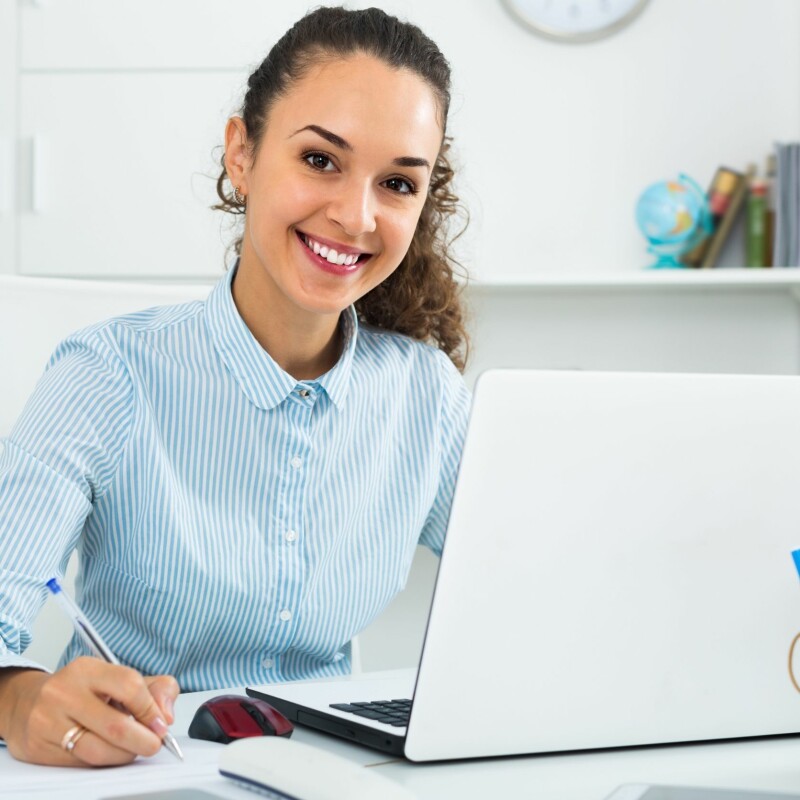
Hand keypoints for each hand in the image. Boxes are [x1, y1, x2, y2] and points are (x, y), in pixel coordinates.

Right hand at [0, 658, 179, 765]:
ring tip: (134, 750)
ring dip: (124, 755)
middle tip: (154, 744)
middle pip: (115, 725)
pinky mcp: (39, 749)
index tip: (161, 723)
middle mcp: (64, 693)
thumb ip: (156, 688)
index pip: (129, 686)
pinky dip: (104, 762)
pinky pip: (81, 763)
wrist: (29, 704)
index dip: (151, 709)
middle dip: (143, 740)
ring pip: (98, 750)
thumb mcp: (118, 677)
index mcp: (87, 669)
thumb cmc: (83, 691)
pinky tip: (111, 754)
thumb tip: (167, 715)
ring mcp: (48, 722)